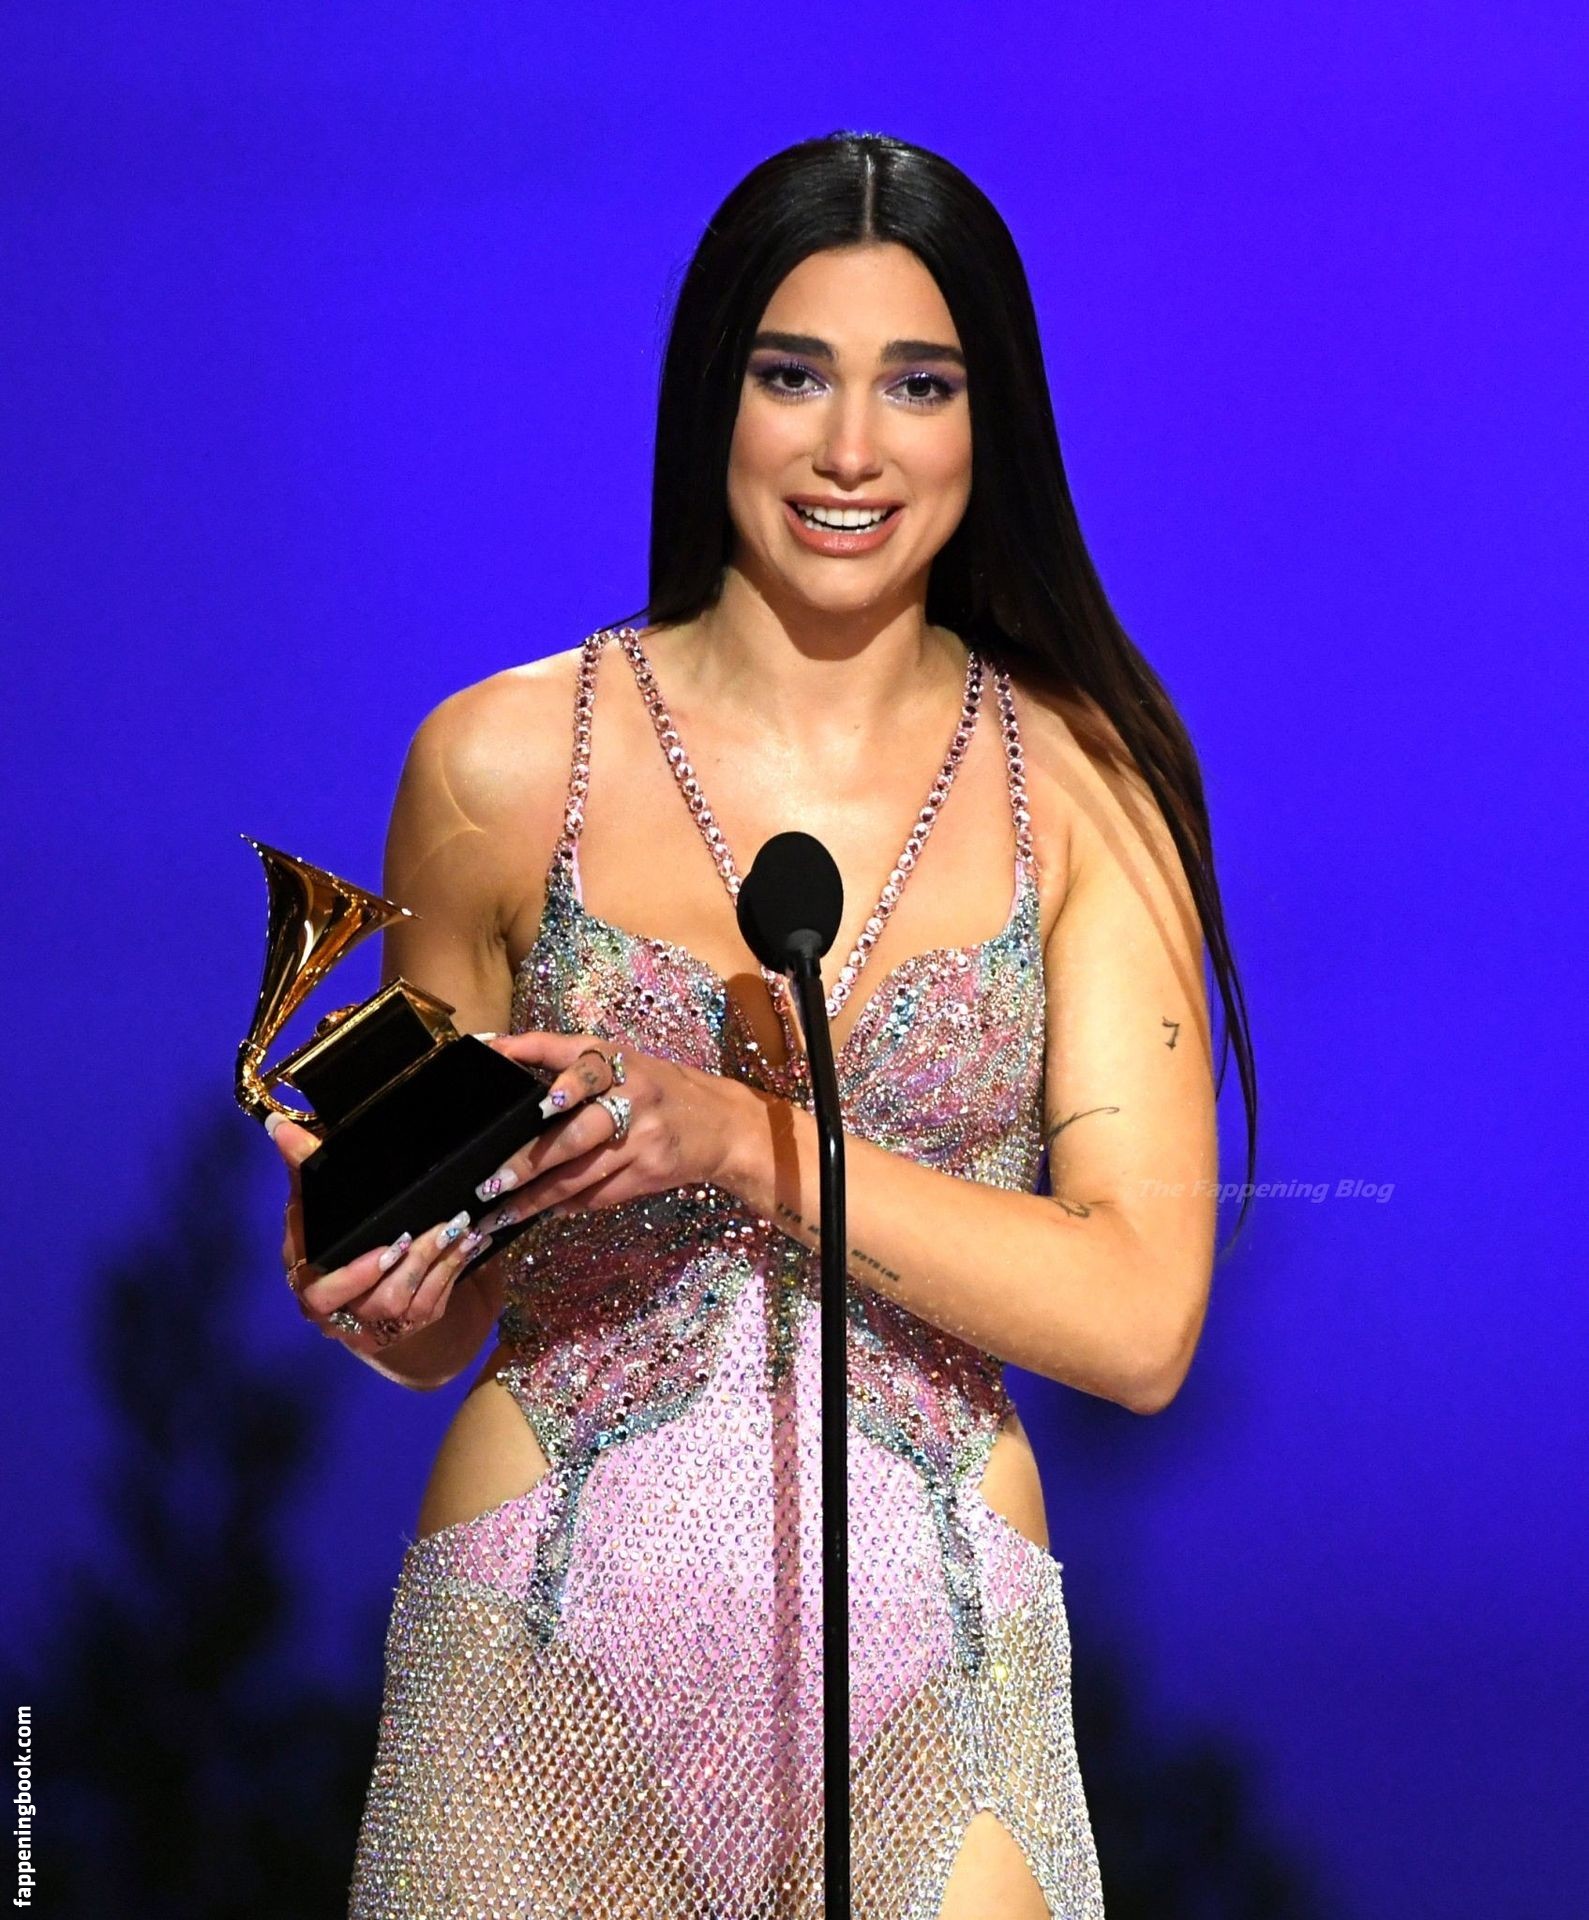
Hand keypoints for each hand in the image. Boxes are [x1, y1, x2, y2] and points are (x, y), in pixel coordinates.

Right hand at [269, 1113, 490, 1352]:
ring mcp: (378, 1321)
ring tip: (456, 1227)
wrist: (382, 1273)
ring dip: (434, 1262)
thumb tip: (279, 1126)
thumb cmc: (345, 1232)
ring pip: (407, 1301)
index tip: (388, 1249)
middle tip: (429, 1234)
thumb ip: (305, 1167)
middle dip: (403, 1270)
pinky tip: (472, 1241)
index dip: (354, 1275)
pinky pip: (434, 1301)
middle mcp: (340, 1309)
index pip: (317, 1287)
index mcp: (309, 1278)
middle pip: (369, 1302)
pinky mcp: (412, 1321)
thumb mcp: (325, 1202)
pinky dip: (454, 1268)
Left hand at [469, 1031, 741, 1225]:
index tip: (491, 1054)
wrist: (724, 1124)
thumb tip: (516, 1102)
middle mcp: (629, 1092)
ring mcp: (642, 1135)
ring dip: (537, 1197)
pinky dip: (568, 1204)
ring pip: (580, 1172)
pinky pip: (600, 1193)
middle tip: (490, 1180)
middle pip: (570, 1131)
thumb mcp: (625, 1066)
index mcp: (616, 1059)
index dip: (527, 1050)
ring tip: (501, 1211)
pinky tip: (545, 1212)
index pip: (566, 1050)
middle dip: (526, 1160)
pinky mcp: (650, 1169)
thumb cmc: (660, 1092)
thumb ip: (576, 1072)